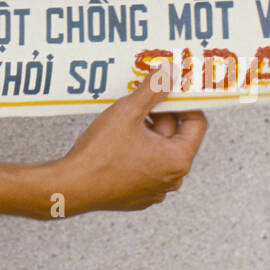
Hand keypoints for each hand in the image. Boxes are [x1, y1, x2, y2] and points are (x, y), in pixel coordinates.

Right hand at [49, 70, 207, 215]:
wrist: (72, 187)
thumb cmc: (100, 155)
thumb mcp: (128, 111)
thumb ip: (152, 89)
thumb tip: (168, 74)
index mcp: (177, 160)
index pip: (196, 123)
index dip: (183, 101)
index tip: (171, 89)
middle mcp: (172, 179)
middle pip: (175, 136)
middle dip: (160, 114)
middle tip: (141, 97)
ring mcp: (155, 190)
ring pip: (159, 151)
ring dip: (147, 132)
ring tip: (126, 117)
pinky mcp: (138, 195)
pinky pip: (146, 166)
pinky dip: (137, 151)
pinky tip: (118, 140)